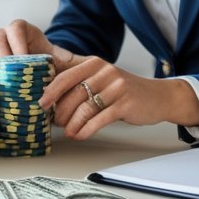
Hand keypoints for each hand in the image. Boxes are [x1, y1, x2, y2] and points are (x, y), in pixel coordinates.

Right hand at [0, 19, 76, 79]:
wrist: (28, 72)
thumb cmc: (42, 61)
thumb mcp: (55, 58)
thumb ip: (65, 58)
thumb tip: (79, 60)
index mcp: (20, 30)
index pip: (16, 28)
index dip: (18, 42)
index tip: (24, 58)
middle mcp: (2, 35)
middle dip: (0, 53)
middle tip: (4, 68)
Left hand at [38, 58, 198, 140]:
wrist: (158, 96)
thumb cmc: (123, 90)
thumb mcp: (101, 78)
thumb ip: (79, 81)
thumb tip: (49, 95)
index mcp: (93, 63)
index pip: (65, 75)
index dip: (50, 90)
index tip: (40, 103)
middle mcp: (104, 71)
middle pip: (73, 93)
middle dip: (61, 111)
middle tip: (54, 123)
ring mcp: (116, 86)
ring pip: (85, 107)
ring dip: (72, 123)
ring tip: (68, 132)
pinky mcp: (125, 103)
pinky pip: (99, 119)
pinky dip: (86, 130)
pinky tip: (80, 135)